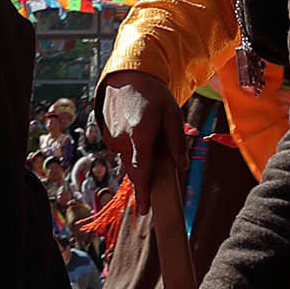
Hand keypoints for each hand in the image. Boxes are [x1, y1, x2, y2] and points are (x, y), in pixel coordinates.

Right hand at [101, 70, 177, 198]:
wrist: (127, 79)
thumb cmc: (154, 96)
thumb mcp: (173, 114)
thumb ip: (177, 142)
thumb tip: (182, 166)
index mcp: (140, 135)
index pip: (141, 170)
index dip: (143, 192)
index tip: (144, 210)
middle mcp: (122, 140)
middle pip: (135, 171)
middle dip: (146, 178)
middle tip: (158, 172)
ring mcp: (112, 139)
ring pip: (129, 161)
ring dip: (140, 160)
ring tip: (151, 140)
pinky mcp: (107, 136)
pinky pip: (123, 151)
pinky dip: (132, 150)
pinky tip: (140, 134)